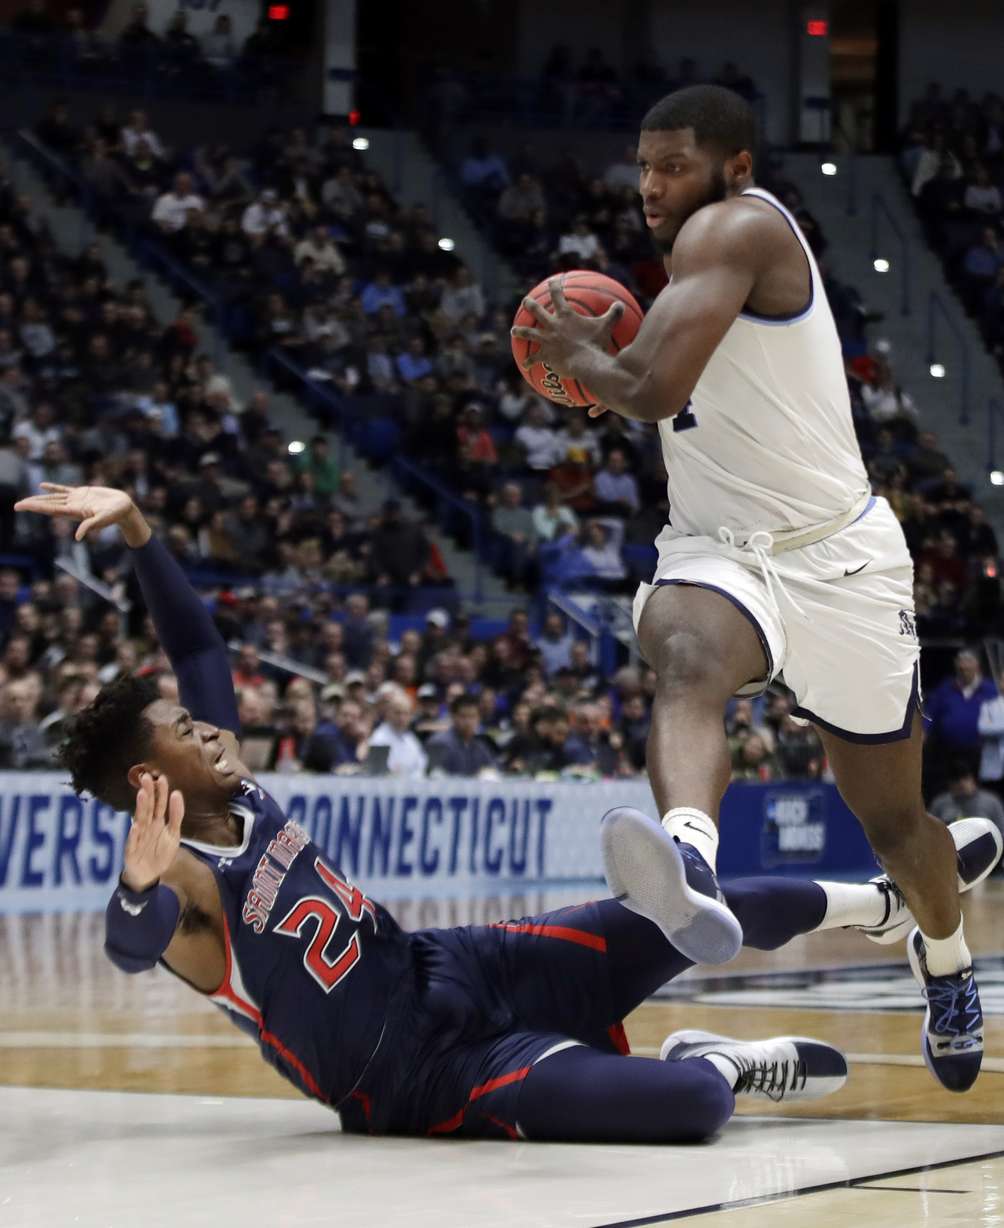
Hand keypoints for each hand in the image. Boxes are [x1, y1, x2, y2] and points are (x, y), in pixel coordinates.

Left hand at [14, 483, 146, 543]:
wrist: (124, 507)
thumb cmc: (115, 514)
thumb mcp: (103, 519)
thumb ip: (90, 526)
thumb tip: (77, 537)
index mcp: (74, 512)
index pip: (51, 509)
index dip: (36, 507)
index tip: (22, 506)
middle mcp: (72, 507)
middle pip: (49, 505)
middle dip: (33, 505)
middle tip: (16, 506)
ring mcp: (76, 500)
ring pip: (54, 498)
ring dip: (40, 497)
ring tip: (26, 499)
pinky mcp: (82, 493)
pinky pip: (64, 489)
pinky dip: (53, 488)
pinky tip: (42, 485)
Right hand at [121, 772, 184, 891]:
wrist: (147, 876)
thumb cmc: (159, 853)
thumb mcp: (173, 834)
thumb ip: (176, 815)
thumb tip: (177, 793)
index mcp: (157, 822)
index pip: (159, 804)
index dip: (160, 792)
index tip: (162, 778)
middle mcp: (146, 827)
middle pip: (147, 808)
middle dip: (148, 793)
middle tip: (147, 777)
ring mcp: (138, 838)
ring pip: (140, 821)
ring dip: (141, 808)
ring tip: (142, 794)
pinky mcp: (131, 851)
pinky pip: (133, 842)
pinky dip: (134, 835)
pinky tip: (135, 826)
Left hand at [511, 276, 622, 379]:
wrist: (585, 361)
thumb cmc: (595, 343)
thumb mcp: (606, 326)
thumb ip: (613, 314)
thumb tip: (620, 305)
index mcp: (565, 316)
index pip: (558, 296)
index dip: (555, 287)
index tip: (553, 281)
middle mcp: (553, 325)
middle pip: (537, 311)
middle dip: (530, 305)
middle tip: (525, 301)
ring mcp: (547, 340)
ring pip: (529, 333)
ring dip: (521, 331)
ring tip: (514, 331)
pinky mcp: (545, 355)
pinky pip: (534, 358)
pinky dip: (530, 360)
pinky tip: (524, 364)